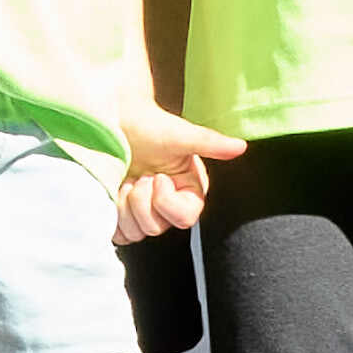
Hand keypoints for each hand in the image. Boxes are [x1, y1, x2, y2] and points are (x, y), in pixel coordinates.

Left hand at [110, 97, 245, 249]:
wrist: (114, 118)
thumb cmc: (149, 124)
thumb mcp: (181, 134)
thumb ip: (210, 143)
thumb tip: (241, 146)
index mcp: (187, 192)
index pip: (184, 219)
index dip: (166, 201)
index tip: (157, 176)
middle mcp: (166, 207)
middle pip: (155, 228)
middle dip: (141, 199)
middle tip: (139, 175)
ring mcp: (142, 214)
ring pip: (135, 233)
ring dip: (124, 204)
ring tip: (126, 180)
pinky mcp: (120, 217)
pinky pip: (117, 235)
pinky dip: (111, 215)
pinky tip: (113, 192)